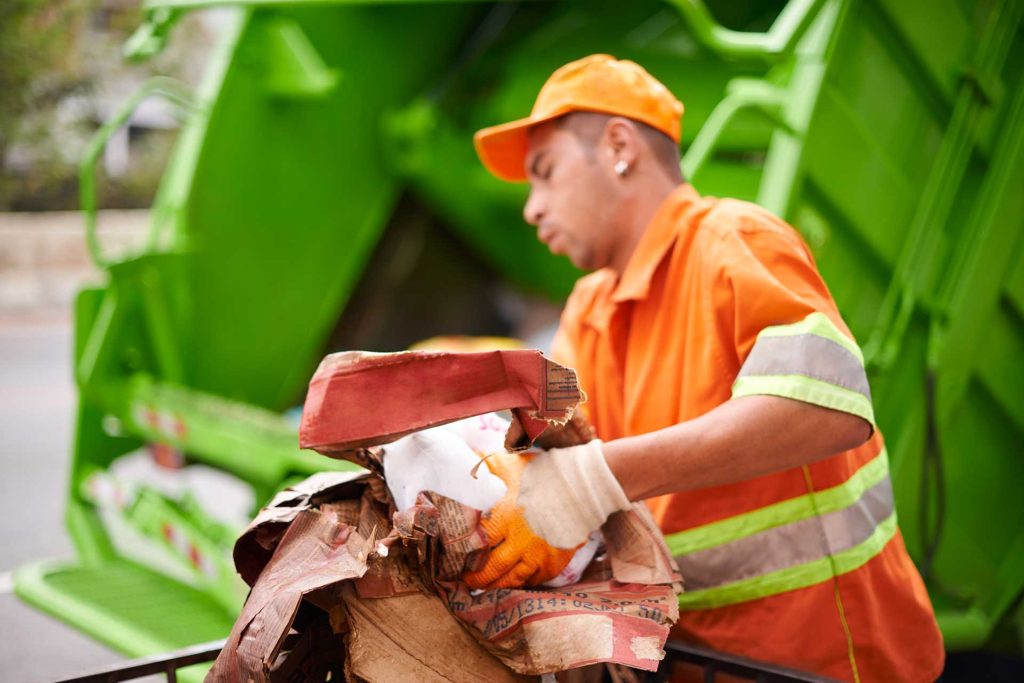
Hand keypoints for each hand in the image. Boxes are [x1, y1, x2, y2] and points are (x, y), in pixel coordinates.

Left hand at [462, 441, 631, 588]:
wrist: (584, 487)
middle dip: (475, 577)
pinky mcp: (554, 563)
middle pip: (490, 570)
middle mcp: (520, 542)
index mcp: (505, 518)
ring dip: (495, 585)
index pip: (476, 545)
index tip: (454, 557)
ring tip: (485, 585)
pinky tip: (512, 580)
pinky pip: (533, 581)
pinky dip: (520, 582)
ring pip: (511, 581)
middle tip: (465, 578)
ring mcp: (539, 556)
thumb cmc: (543, 474)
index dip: (463, 554)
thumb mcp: (511, 465)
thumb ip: (486, 466)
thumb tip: (466, 455)